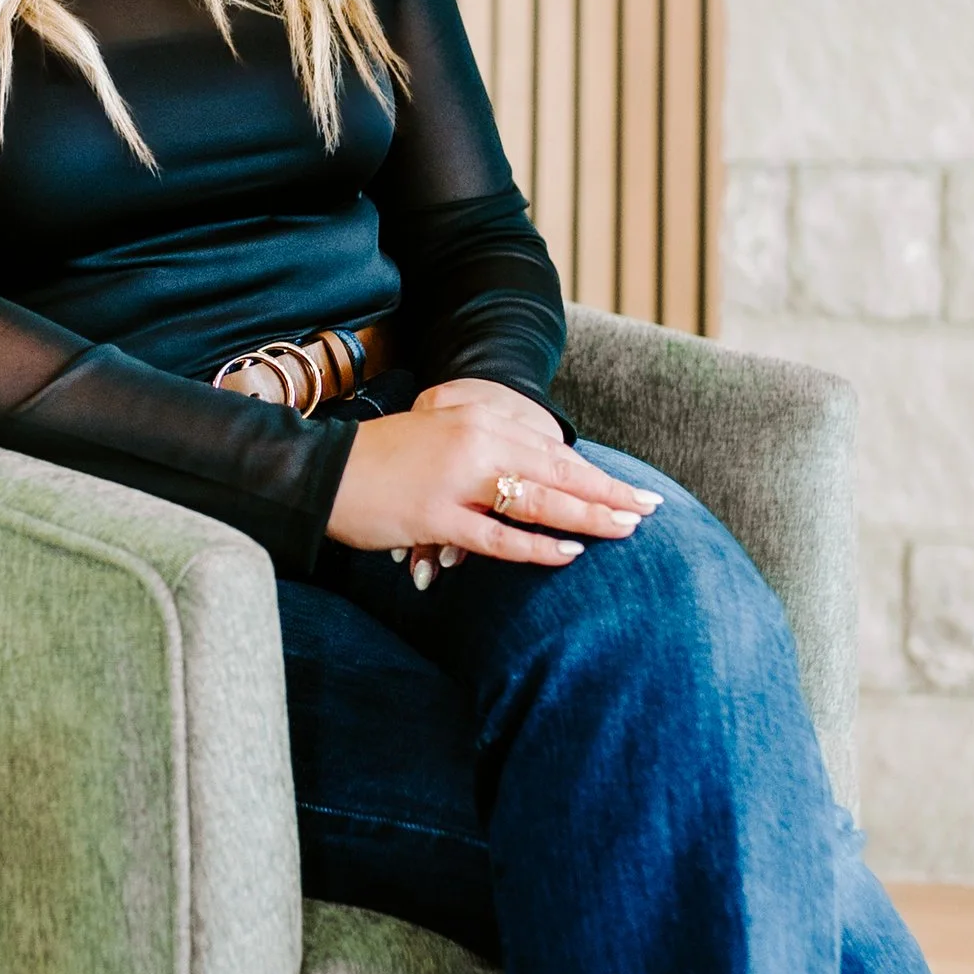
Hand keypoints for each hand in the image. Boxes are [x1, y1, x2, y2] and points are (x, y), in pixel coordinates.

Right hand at [329, 381, 658, 574]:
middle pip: (556, 472)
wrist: (324, 469)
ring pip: (536, 500)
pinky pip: (497, 536)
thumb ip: (490, 454)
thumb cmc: (387, 461)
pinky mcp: (435, 515)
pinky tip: (568, 553)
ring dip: (586, 516)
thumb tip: (541, 486)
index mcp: (479, 419)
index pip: (553, 451)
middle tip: (649, 512)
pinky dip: (536, 546)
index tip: (636, 494)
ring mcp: (455, 479)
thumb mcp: (445, 439)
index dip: (598, 475)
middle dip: (608, 495)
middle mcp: (474, 443)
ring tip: (624, 530)